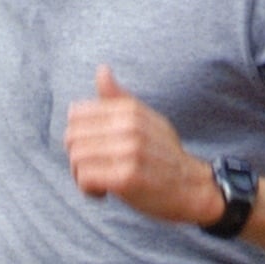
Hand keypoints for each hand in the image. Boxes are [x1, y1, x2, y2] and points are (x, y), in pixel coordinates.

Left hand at [63, 65, 221, 225]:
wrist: (193, 188)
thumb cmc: (164, 155)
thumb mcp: (146, 119)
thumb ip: (119, 98)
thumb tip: (101, 69)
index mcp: (130, 110)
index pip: (75, 114)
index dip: (78, 135)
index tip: (94, 149)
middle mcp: (129, 127)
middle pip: (71, 137)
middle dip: (76, 157)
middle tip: (94, 170)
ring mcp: (129, 151)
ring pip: (76, 159)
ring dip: (81, 176)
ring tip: (99, 183)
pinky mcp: (127, 177)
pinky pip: (85, 179)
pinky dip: (88, 190)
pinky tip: (103, 193)